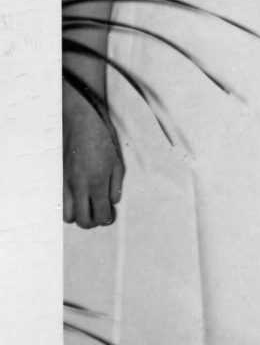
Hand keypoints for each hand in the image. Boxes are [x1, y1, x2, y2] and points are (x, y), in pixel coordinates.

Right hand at [64, 86, 123, 228]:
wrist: (78, 122)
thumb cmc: (101, 139)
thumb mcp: (116, 161)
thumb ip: (116, 185)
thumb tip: (112, 203)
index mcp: (98, 182)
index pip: (101, 214)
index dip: (106, 220)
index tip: (109, 216)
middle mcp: (80, 186)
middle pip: (83, 221)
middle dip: (92, 222)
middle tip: (98, 214)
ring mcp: (66, 184)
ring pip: (68, 216)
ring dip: (78, 216)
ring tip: (86, 206)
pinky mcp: (58, 179)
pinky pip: (60, 202)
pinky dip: (68, 206)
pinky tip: (76, 198)